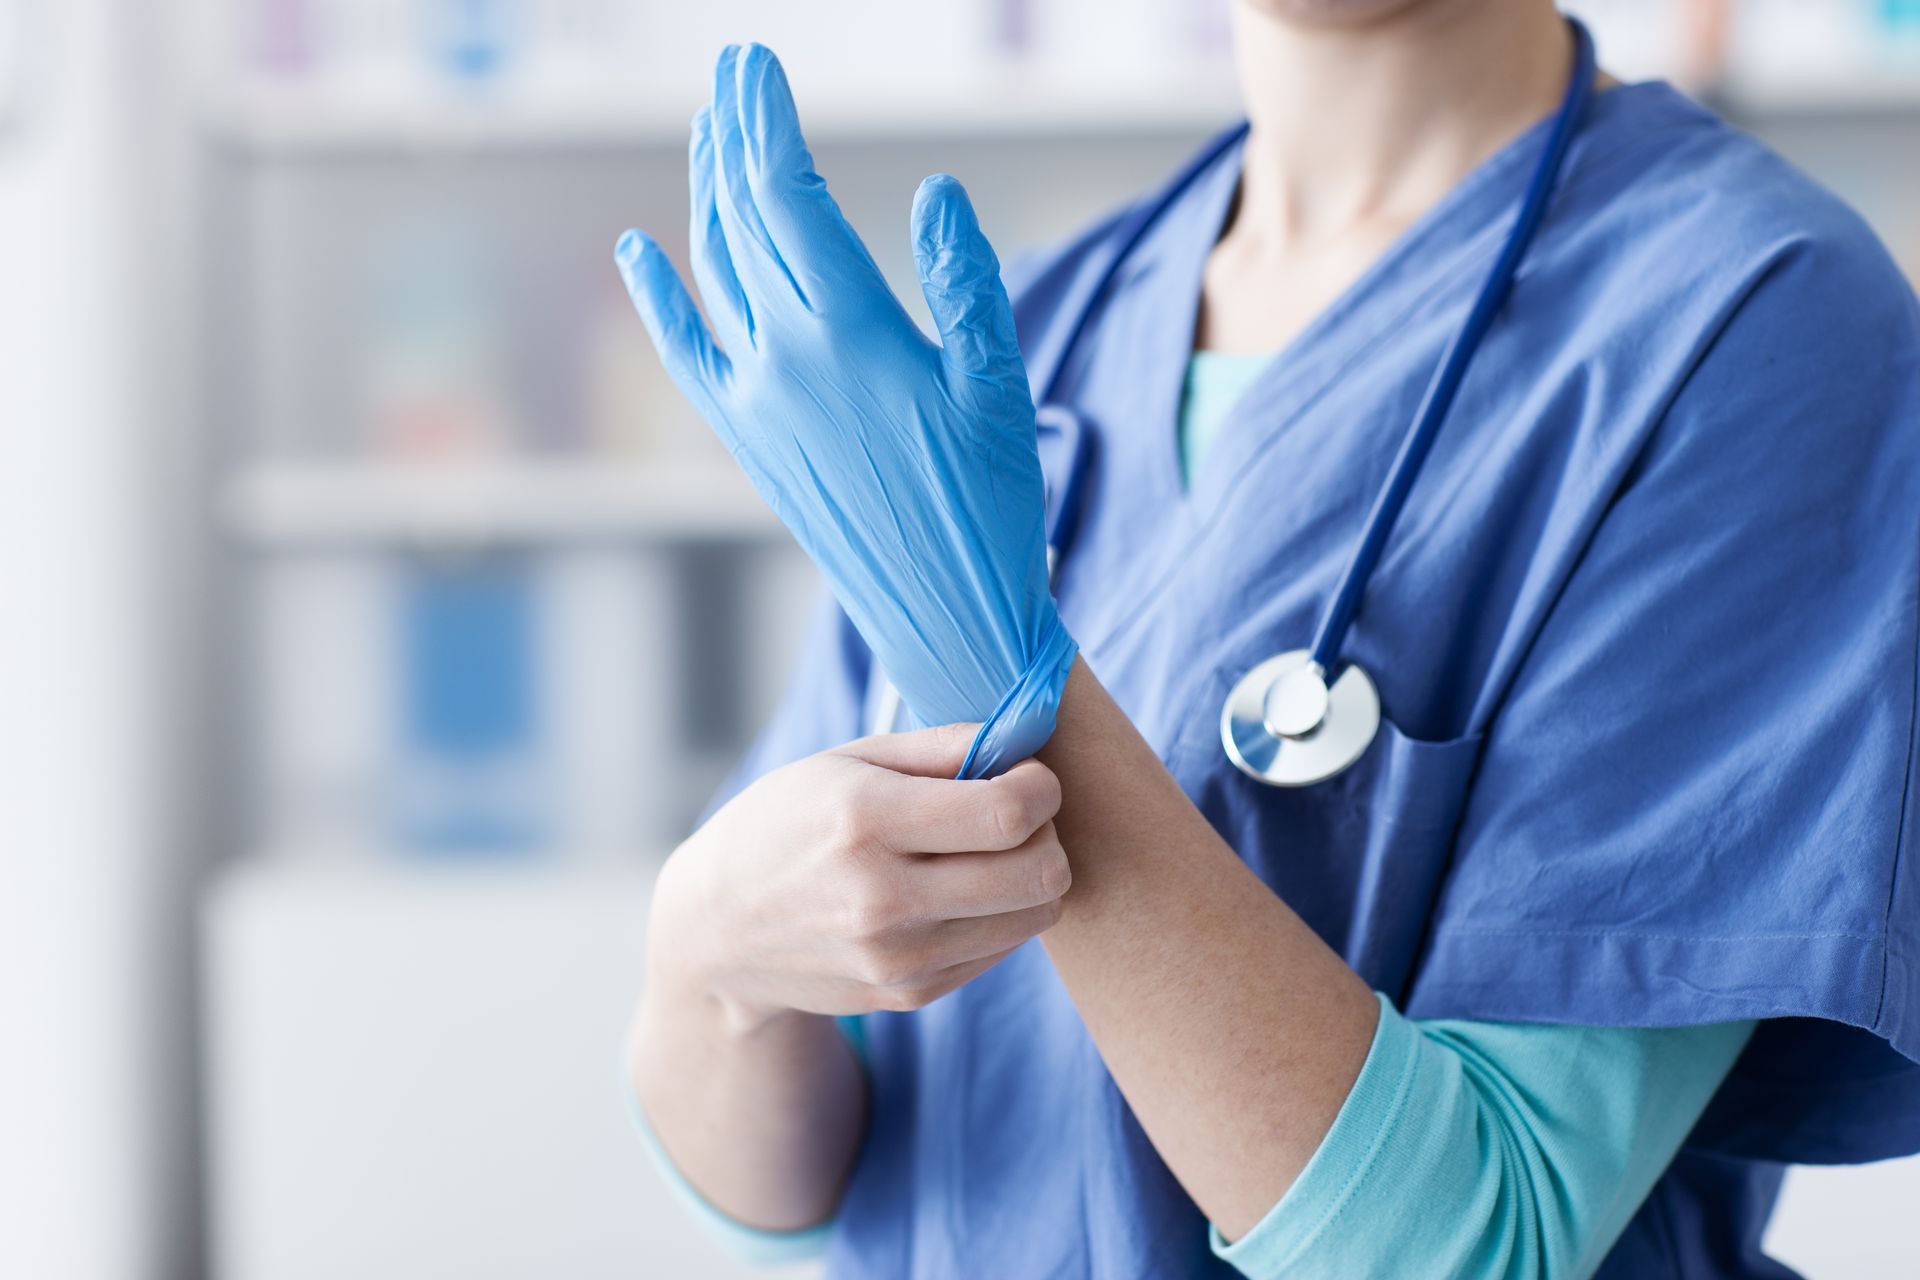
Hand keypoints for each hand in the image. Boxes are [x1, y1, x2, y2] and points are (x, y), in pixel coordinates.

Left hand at [616, 43, 1075, 778]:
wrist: (945, 613)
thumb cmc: (989, 503)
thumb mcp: (1001, 386)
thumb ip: (966, 284)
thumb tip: (935, 192)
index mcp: (851, 333)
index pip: (785, 196)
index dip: (765, 122)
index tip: (755, 63)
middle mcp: (785, 358)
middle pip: (740, 218)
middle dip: (732, 134)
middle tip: (731, 71)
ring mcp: (755, 400)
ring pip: (711, 270)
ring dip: (704, 193)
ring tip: (706, 132)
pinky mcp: (745, 439)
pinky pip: (685, 352)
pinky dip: (659, 297)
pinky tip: (637, 250)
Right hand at [649, 724, 1069, 1029]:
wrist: (718, 930)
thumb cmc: (787, 824)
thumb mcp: (847, 761)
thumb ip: (941, 746)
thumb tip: (1027, 734)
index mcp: (866, 821)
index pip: (1008, 813)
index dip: (1042, 788)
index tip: (1029, 777)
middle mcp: (883, 898)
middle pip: (1039, 873)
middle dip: (1047, 834)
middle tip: (1016, 816)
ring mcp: (897, 957)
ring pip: (1035, 915)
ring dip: (1031, 876)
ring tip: (986, 853)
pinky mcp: (909, 994)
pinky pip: (1002, 948)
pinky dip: (999, 915)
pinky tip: (955, 892)